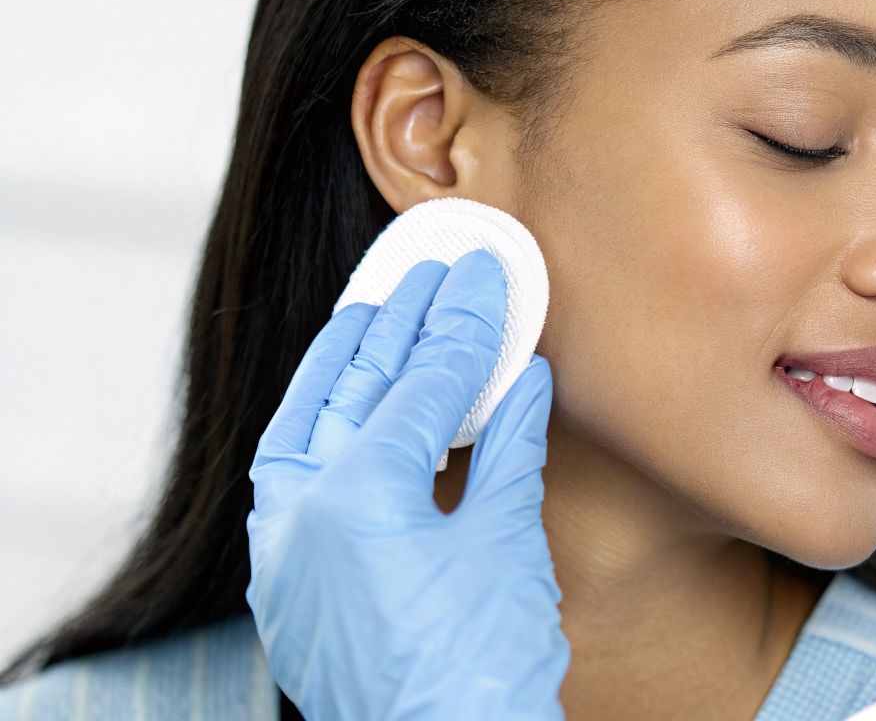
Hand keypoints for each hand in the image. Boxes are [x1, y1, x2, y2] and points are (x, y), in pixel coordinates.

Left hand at [246, 248, 568, 719]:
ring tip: (380, 316)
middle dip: (402, 325)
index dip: (462, 322)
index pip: (421, 381)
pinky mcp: (288, 590)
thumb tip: (524, 381)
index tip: (483, 273)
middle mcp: (301, 516)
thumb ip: (509, 452)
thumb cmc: (484, 671)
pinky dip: (326, 432)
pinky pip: (295, 482)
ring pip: (305, 430)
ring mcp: (284, 556)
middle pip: (355, 390)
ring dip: (344, 368)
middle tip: (436, 273)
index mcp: (356, 494)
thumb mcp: (506, 544)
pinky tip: (354, 406)